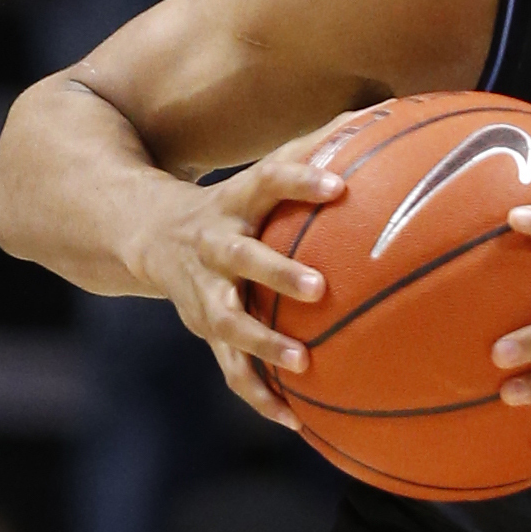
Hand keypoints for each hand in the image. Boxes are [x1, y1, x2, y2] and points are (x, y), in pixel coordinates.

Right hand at [132, 112, 368, 426]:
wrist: (146, 235)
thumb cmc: (234, 202)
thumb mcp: (262, 172)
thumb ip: (319, 145)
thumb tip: (384, 110)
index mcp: (235, 203)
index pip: (267, 181)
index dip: (300, 181)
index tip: (339, 185)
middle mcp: (214, 246)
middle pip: (241, 257)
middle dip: (276, 272)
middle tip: (320, 286)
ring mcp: (204, 292)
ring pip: (228, 321)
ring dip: (263, 343)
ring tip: (303, 364)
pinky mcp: (205, 330)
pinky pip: (230, 369)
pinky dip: (259, 396)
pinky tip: (296, 420)